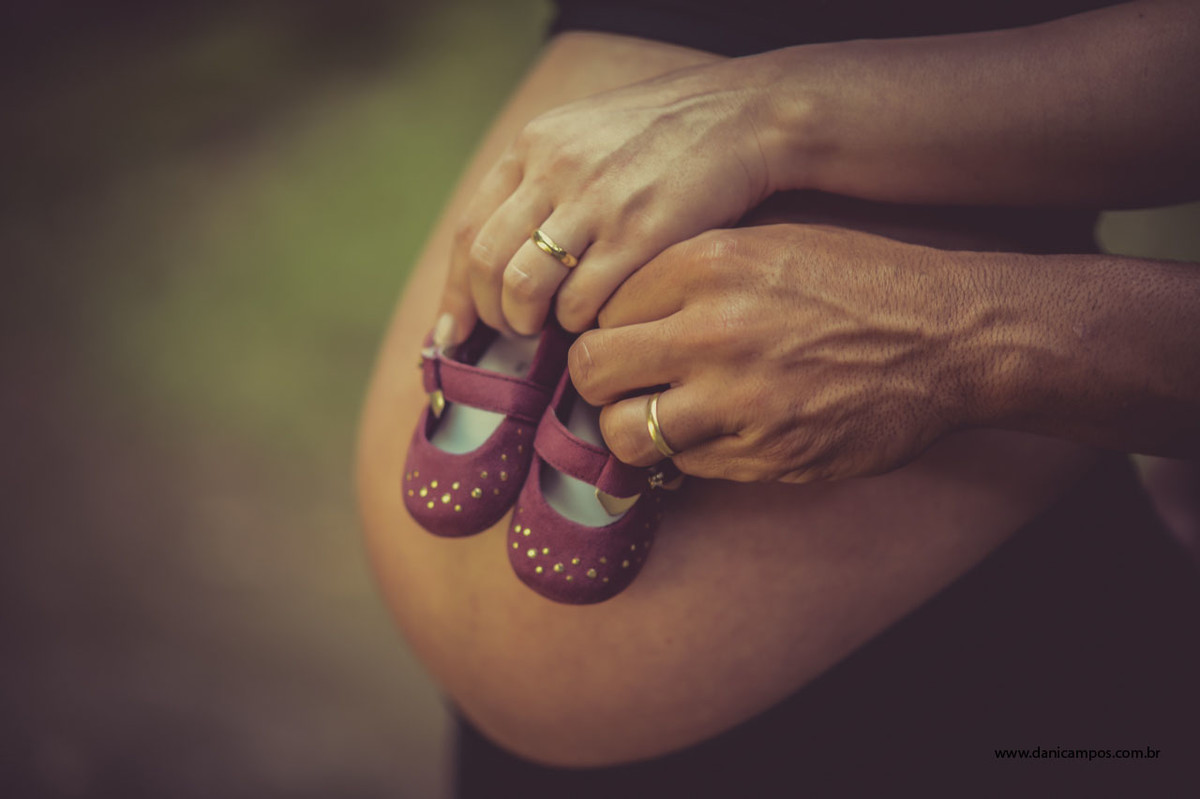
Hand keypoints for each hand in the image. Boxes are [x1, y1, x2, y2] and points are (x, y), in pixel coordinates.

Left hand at [435, 57, 781, 344]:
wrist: (739, 116)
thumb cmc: (660, 138)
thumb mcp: (584, 137)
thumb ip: (539, 183)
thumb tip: (500, 251)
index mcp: (534, 146)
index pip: (469, 232)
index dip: (455, 294)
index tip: (450, 334)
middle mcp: (553, 170)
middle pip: (487, 263)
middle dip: (490, 313)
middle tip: (511, 331)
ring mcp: (595, 202)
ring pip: (524, 286)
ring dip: (527, 322)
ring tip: (549, 328)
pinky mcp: (639, 234)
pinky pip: (584, 300)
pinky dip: (581, 322)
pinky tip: (599, 317)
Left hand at [568, 225, 980, 482]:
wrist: (947, 336)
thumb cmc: (854, 283)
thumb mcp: (765, 245)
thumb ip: (685, 272)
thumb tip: (611, 311)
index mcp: (707, 264)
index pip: (597, 308)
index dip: (603, 328)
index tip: (621, 340)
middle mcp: (714, 330)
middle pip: (592, 370)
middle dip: (597, 381)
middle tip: (621, 384)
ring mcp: (739, 400)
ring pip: (623, 433)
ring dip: (631, 430)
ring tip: (658, 417)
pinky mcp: (767, 454)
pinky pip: (686, 466)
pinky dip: (688, 455)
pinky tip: (716, 432)